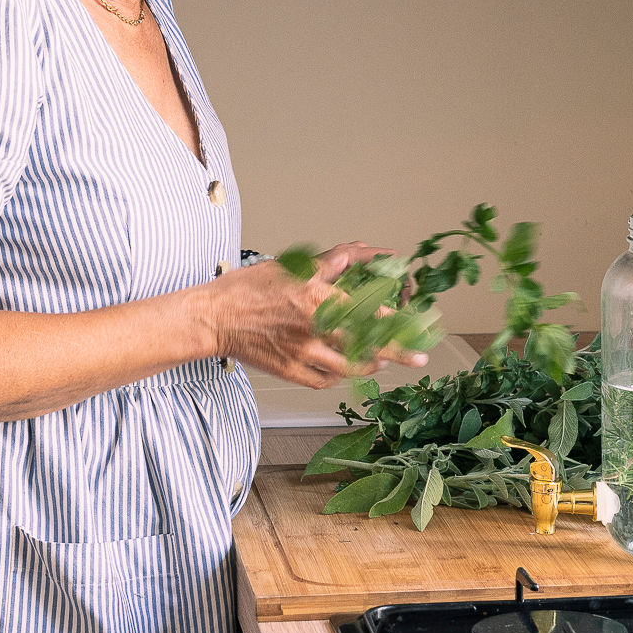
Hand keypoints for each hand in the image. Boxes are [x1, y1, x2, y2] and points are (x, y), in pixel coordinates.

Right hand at [209, 243, 428, 387]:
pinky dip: (337, 376)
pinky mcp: (289, 371)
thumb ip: (328, 263)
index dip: (394, 321)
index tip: (414, 327)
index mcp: (315, 297)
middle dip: (397, 353)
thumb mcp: (290, 266)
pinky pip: (323, 380)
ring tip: (381, 362)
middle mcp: (312, 327)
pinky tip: (344, 369)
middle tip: (418, 359)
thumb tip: (359, 253)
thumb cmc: (249, 289)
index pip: (366, 311)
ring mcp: (301, 353)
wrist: (214, 318)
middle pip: (365, 344)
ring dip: (369, 365)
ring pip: (348, 367)